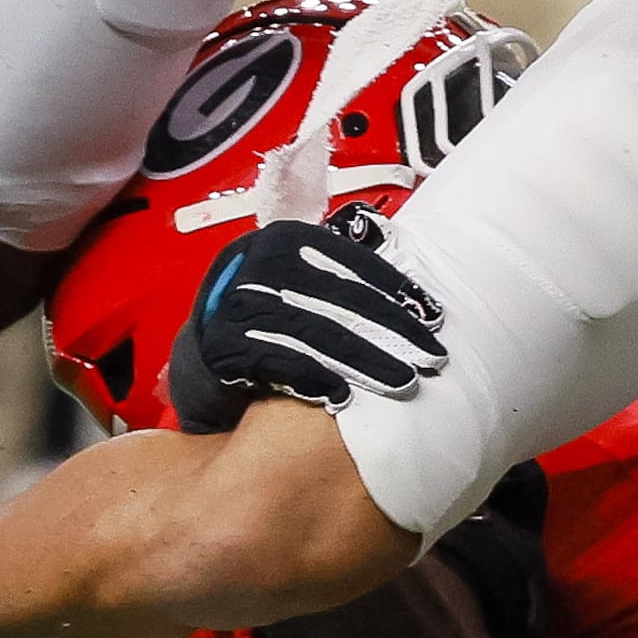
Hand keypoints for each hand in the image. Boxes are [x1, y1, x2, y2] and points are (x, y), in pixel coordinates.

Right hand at [165, 209, 449, 431]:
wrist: (203, 346)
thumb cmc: (269, 311)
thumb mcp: (300, 280)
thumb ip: (341, 280)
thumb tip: (412, 301)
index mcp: (287, 240)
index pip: (353, 263)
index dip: (397, 292)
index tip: (434, 317)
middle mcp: (262, 266)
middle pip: (342, 301)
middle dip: (392, 332)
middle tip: (431, 358)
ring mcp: (241, 305)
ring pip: (317, 334)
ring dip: (365, 361)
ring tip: (402, 382)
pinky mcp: (224, 345)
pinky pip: (279, 363)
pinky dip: (315, 379)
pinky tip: (344, 397)